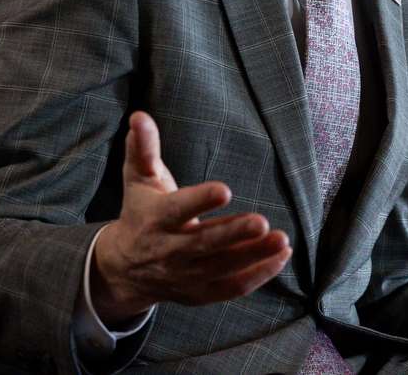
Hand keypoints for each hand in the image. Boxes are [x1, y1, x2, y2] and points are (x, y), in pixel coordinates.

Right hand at [90, 112, 291, 325]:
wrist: (125, 268)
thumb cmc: (140, 212)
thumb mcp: (138, 179)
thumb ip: (143, 147)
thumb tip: (139, 116)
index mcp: (156, 219)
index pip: (178, 209)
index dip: (200, 201)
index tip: (225, 190)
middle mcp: (170, 250)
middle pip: (205, 244)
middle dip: (234, 234)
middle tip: (262, 222)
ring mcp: (186, 275)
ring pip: (223, 268)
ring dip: (254, 256)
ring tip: (282, 240)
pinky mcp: (199, 292)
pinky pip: (231, 288)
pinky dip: (257, 275)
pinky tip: (281, 257)